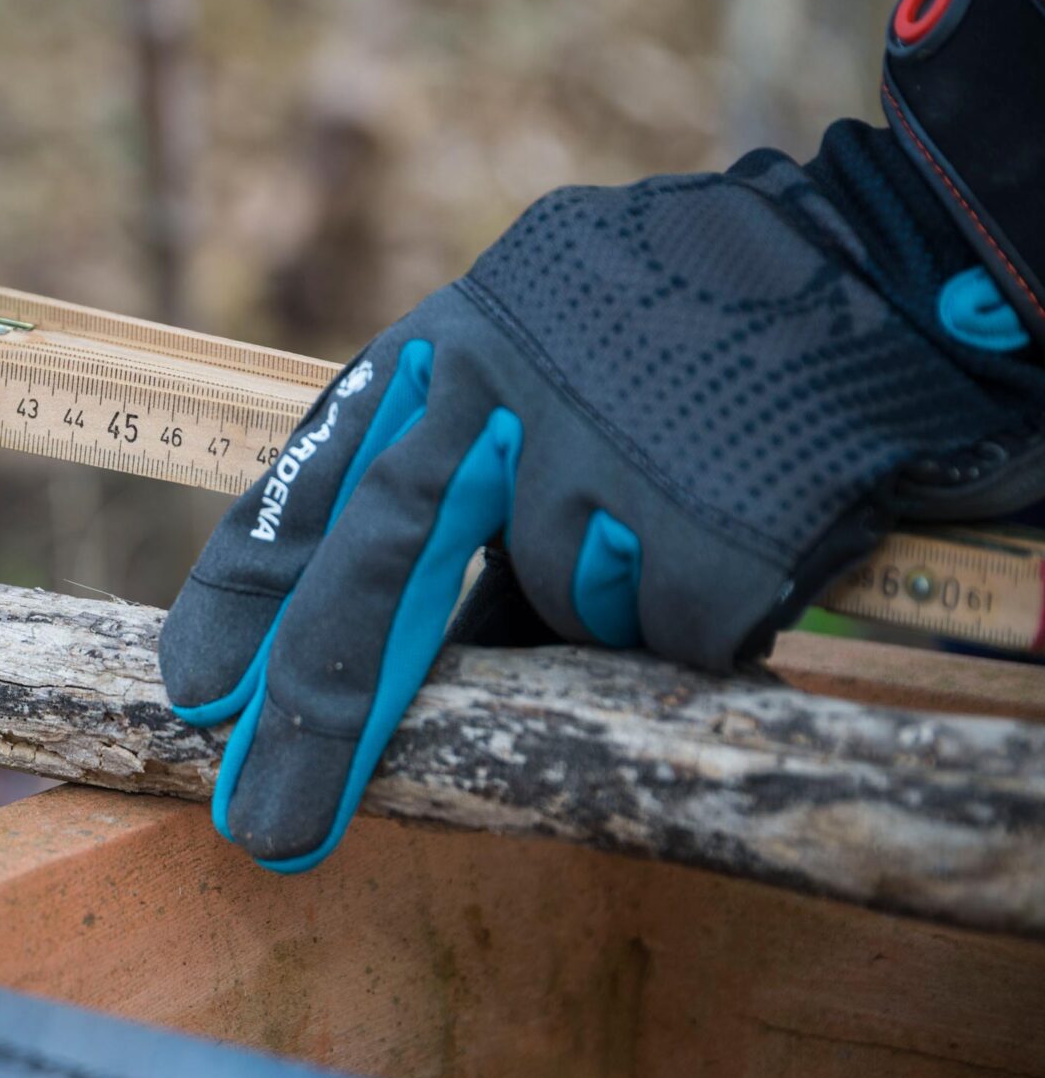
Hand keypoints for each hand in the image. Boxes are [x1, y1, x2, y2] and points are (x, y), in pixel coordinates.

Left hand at [162, 0, 1044, 869]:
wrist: (882, 258)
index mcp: (445, 340)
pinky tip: (750, 522)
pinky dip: (707, 606)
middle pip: (380, 569)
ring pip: (562, 605)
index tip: (196, 692)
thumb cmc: (694, 338)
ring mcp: (597, 448)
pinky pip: (670, 629)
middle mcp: (498, 380)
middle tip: (265, 819)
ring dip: (614, 594)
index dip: (247, 594)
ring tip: (689, 498)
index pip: (311, 484)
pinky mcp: (702, 519)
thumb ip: (464, 492)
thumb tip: (409, 662)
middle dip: (319, 709)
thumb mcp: (543, 371)